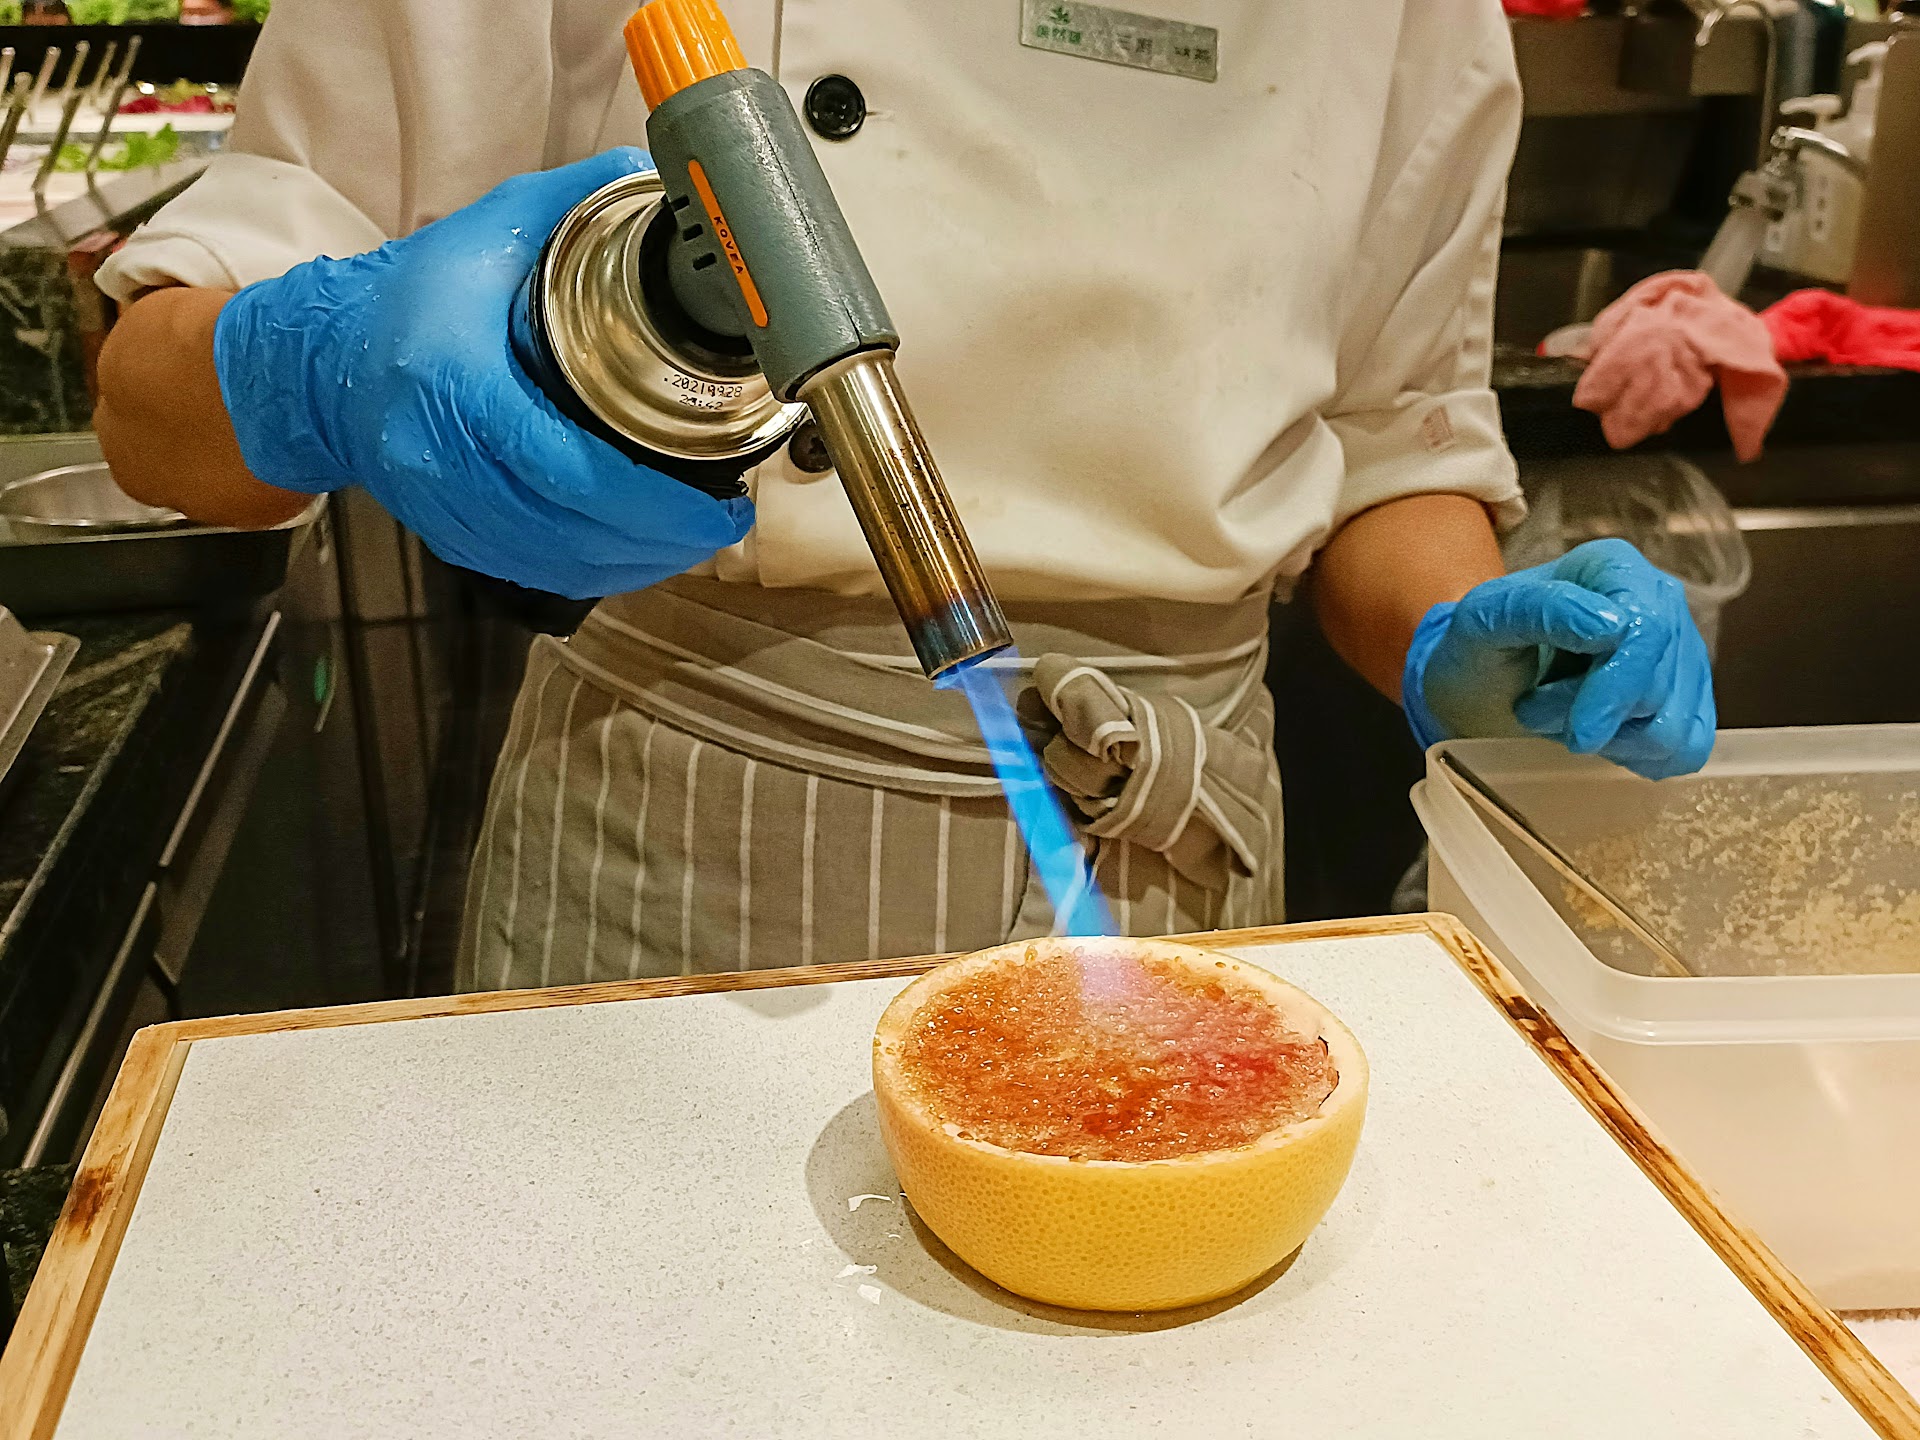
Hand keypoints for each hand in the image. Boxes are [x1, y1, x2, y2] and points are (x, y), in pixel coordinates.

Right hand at [211, 148, 750, 598]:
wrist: (325, 360)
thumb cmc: (414, 295)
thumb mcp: (491, 230)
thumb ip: (577, 205)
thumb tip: (665, 187)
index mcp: (453, 381)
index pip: (563, 465)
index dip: (648, 500)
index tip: (714, 502)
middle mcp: (438, 457)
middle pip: (569, 529)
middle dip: (661, 538)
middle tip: (723, 518)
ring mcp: (438, 507)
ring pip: (556, 562)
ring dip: (636, 561)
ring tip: (694, 535)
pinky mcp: (447, 536)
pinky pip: (534, 572)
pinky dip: (595, 569)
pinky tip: (640, 551)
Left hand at [1402, 538, 1714, 779]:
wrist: (1480, 689)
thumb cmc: (1479, 651)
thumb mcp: (1483, 622)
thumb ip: (1539, 609)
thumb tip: (1613, 625)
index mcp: (1615, 568)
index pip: (1649, 631)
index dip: (1616, 687)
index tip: (1577, 733)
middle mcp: (1660, 602)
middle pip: (1658, 686)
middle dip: (1589, 714)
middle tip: (1533, 708)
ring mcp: (1681, 652)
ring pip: (1674, 725)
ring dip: (1609, 740)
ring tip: (1558, 718)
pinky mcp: (1688, 701)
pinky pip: (1688, 748)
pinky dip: (1637, 757)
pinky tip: (1598, 740)